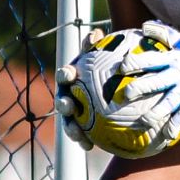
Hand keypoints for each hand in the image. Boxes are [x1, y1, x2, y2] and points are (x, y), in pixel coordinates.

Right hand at [55, 27, 104, 150]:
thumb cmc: (112, 69)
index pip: (67, 73)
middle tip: (69, 106)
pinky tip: (90, 147)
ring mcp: (74, 111)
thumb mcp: (110, 57)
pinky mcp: (81, 126)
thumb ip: (103, 46)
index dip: (66, 74)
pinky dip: (83, 140)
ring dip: (70, 127)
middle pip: (62, 98)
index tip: (70, 74)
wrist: (117, 88)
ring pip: (68, 120)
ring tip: (77, 133)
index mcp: (74, 77)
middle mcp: (70, 93)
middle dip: (63, 103)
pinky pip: (80, 134)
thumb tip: (97, 32)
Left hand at [118, 21, 179, 116]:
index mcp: (172, 58)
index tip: (121, 68)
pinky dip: (176, 125)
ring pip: (170, 102)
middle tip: (124, 95)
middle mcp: (178, 74)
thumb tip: (144, 25)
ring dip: (156, 113)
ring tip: (143, 122)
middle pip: (157, 81)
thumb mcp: (179, 40)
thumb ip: (162, 33)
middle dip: (141, 89)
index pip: (151, 59)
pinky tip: (167, 136)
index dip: (136, 63)